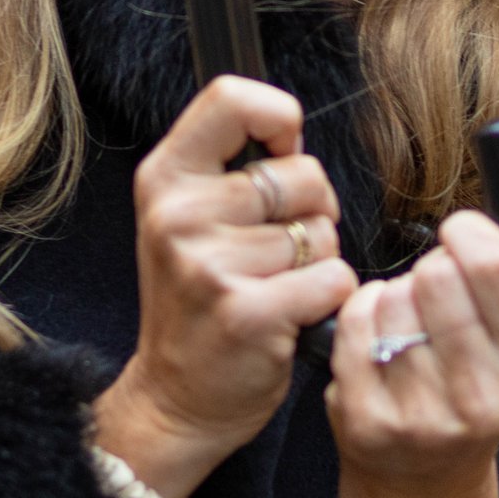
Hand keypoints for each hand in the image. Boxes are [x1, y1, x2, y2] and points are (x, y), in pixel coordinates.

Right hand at [94, 76, 356, 497]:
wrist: (175, 399)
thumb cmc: (198, 302)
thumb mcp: (189, 219)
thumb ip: (231, 168)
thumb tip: (291, 131)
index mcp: (164, 179)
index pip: (231, 98)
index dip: (278, 120)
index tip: (281, 156)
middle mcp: (179, 215)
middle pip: (303, 173)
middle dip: (312, 212)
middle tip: (275, 252)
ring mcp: (210, 265)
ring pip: (323, 232)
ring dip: (318, 262)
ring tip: (275, 288)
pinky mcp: (249, 313)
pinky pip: (334, 278)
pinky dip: (329, 299)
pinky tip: (292, 316)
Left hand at [326, 142, 498, 497]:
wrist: (424, 472)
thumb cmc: (478, 368)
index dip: (470, 235)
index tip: (458, 233)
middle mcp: (488, 403)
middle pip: (437, 279)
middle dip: (430, 268)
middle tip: (434, 289)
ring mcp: (426, 419)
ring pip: (392, 299)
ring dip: (393, 294)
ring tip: (408, 321)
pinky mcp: (369, 424)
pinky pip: (352, 325)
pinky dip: (359, 314)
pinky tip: (376, 334)